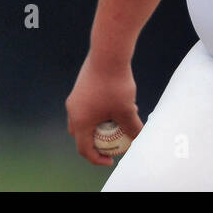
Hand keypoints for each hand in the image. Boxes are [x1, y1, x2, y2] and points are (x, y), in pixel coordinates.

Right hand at [65, 52, 142, 166]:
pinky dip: (101, 111)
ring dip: (101, 125)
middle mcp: (73, 111)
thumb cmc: (116, 84)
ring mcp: (75, 98)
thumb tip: (138, 140)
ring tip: (122, 121)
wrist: (108, 53)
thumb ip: (132, 128)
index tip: (112, 159)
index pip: (84, 149)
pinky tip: (120, 103)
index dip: (98, 158)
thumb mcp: (127, 110)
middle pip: (82, 135)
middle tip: (113, 144)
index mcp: (80, 122)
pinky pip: (88, 106)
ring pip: (86, 119)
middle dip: (97, 142)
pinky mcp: (81, 87)